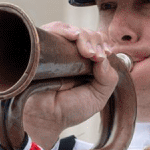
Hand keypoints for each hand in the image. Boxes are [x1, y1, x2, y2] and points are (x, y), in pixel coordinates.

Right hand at [19, 22, 120, 148]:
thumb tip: (104, 57)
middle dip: (95, 41)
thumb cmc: (70, 110)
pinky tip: (73, 36)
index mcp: (86, 62)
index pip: (98, 42)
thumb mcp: (98, 96)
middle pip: (87, 33)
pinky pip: (52, 30)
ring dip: (83, 36)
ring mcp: (55, 50)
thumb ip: (108, 78)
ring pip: (71, 30)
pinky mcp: (40, 47)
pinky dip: (64, 29)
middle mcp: (71, 53)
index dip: (103, 44)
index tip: (106, 54)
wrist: (46, 119)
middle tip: (95, 56)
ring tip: (87, 52)